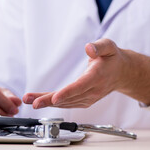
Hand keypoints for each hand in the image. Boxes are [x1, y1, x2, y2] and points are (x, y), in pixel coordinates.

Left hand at [23, 38, 149, 108]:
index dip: (68, 93)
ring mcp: (87, 98)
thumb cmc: (112, 58)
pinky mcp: (82, 100)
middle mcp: (92, 91)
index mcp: (97, 77)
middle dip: (50, 100)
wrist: (121, 73)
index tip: (55, 98)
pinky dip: (51, 102)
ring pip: (64, 102)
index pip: (81, 86)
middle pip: (69, 97)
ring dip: (45, 101)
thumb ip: (99, 46)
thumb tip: (88, 48)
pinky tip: (38, 101)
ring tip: (28, 99)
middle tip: (34, 103)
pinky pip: (65, 102)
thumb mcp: (109, 46)